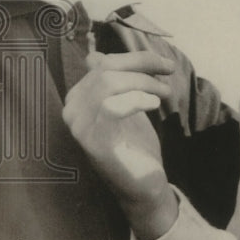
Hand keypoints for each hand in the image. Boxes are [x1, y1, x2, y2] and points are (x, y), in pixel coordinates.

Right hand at [63, 50, 178, 239]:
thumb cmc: (135, 143)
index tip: (164, 64)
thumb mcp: (124, 104)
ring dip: (143, 82)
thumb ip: (112, 81)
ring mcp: (80, 127)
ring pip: (107, 83)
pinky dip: (136, 100)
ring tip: (163, 93)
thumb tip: (95, 55)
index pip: (102, 63)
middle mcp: (71, 110)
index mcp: (78, 98)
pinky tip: (153, 106)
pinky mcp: (94, 142)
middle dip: (142, 66)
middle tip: (168, 74)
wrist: (142, 184)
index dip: (136, 58)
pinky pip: (111, 107)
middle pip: (105, 70)